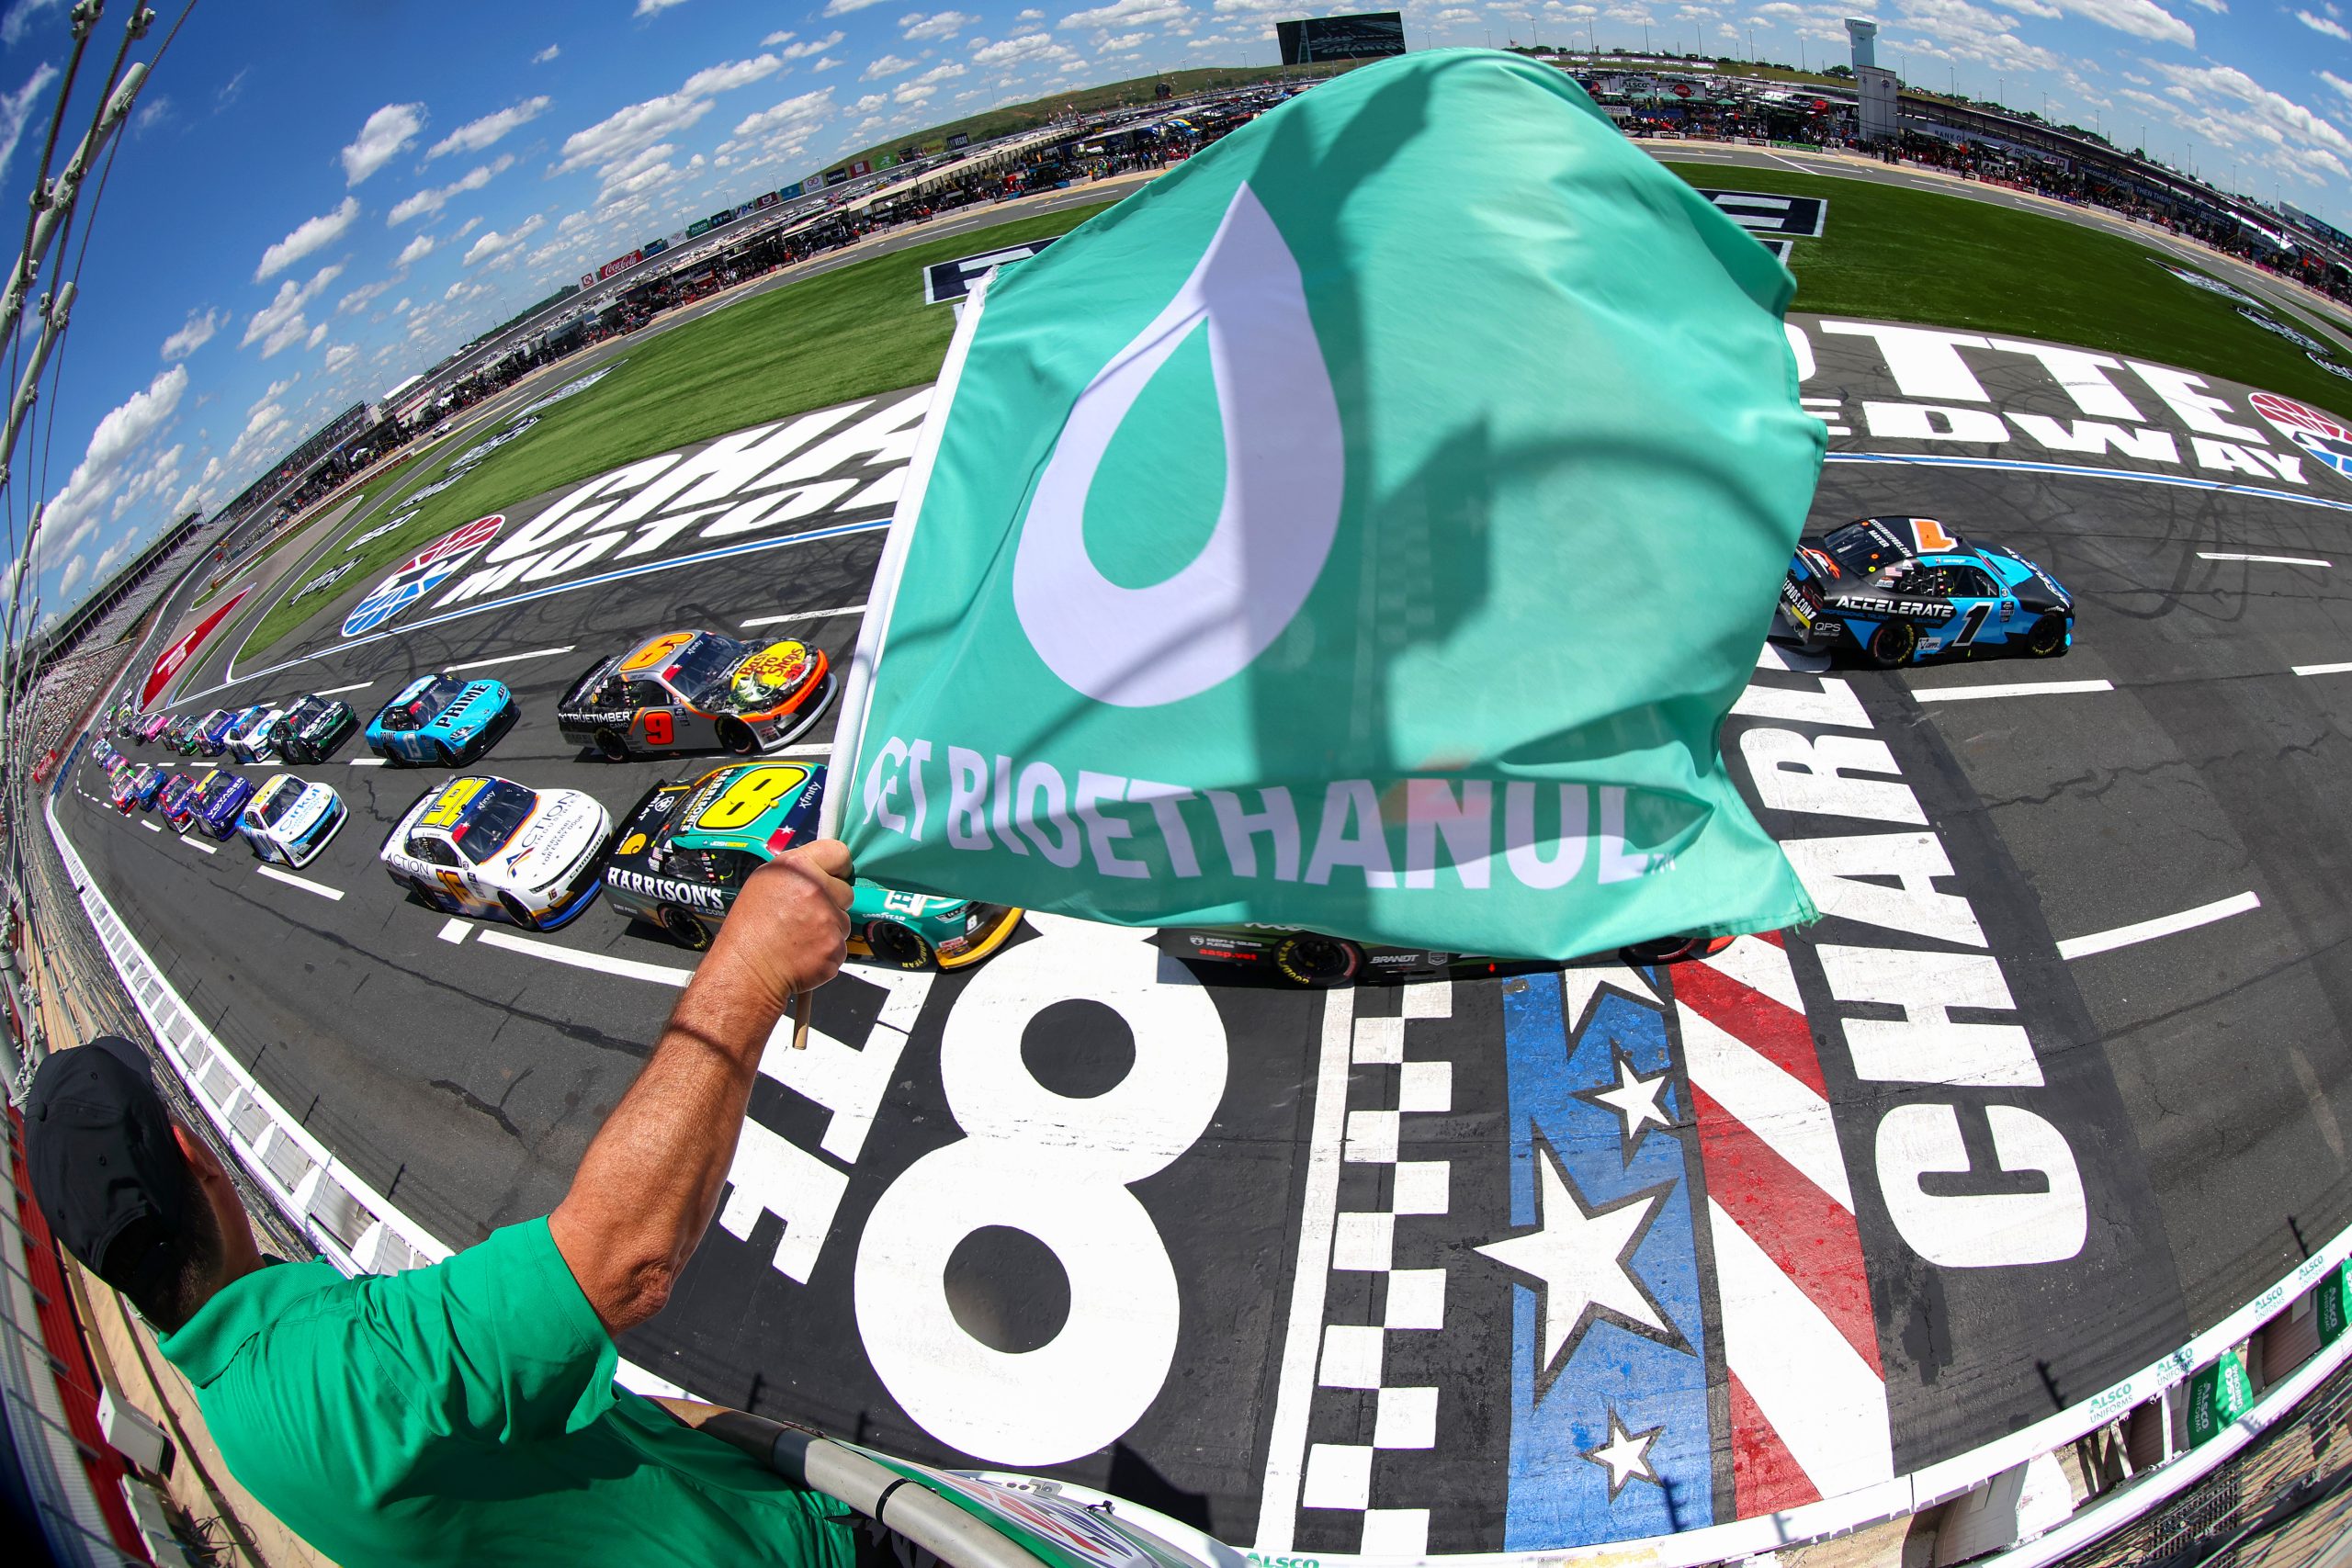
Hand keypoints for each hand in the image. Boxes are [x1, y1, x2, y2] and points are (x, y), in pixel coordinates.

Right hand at [698, 839, 853, 1017]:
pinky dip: (826, 952)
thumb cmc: (749, 929)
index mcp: (797, 867)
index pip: (839, 853)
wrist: (746, 970)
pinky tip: (804, 953)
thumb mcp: (764, 883)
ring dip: (829, 929)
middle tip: (806, 915)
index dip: (838, 868)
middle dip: (832, 903)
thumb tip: (820, 872)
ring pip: (843, 920)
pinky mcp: (835, 946)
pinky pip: (840, 946)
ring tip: (800, 937)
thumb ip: (797, 873)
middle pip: (846, 891)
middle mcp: (816, 889)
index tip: (833, 877)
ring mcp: (829, 919)